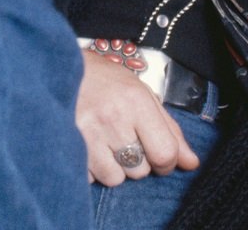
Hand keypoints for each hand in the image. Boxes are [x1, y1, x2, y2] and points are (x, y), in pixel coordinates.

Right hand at [76, 51, 199, 185]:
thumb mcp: (141, 94)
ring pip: (116, 178)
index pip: (165, 153)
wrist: (55, 68)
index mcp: (136, 101)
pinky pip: (90, 178)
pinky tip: (86, 146)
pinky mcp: (66, 147)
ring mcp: (87, 133)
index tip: (159, 157)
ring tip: (103, 142)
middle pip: (141, 170)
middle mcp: (113, 117)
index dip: (166, 163)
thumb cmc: (103, 80)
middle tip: (123, 138)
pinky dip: (91, 169)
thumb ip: (168, 129)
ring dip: (113, 167)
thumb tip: (192, 163)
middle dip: (137, 161)